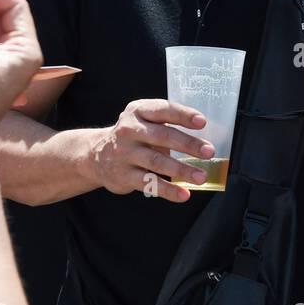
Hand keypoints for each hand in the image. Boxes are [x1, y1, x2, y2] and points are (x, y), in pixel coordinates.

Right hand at [84, 99, 213, 202]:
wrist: (95, 155)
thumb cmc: (134, 135)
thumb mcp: (145, 120)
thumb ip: (169, 124)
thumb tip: (203, 141)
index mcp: (139, 111)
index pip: (163, 110)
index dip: (183, 115)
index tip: (202, 122)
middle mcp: (130, 130)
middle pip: (163, 136)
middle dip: (188, 144)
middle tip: (209, 152)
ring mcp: (125, 153)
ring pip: (157, 162)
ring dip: (182, 170)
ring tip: (201, 177)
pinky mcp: (124, 175)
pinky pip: (149, 183)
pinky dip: (168, 190)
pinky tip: (184, 194)